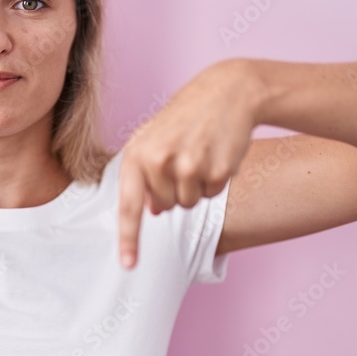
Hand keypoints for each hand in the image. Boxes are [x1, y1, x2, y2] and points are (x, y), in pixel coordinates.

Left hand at [117, 59, 259, 268]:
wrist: (228, 91)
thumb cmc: (186, 117)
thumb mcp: (154, 139)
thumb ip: (144, 174)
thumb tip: (151, 212)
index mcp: (137, 153)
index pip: (129, 205)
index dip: (129, 238)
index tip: (128, 264)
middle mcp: (159, 161)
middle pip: (164, 208)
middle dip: (173, 191)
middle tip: (183, 157)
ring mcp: (189, 166)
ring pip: (188, 204)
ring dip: (195, 185)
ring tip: (198, 152)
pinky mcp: (217, 171)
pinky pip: (212, 194)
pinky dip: (215, 180)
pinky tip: (216, 153)